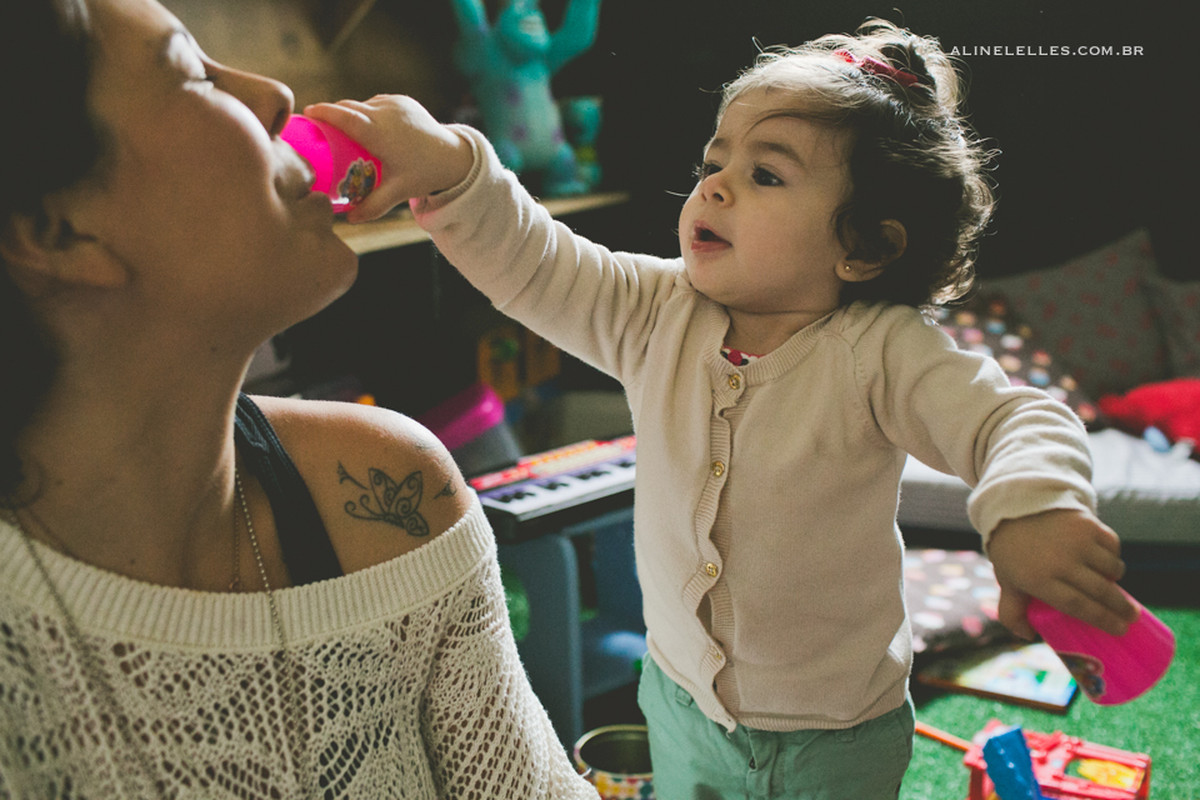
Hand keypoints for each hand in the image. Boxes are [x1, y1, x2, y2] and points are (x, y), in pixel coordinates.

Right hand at [302, 95, 474, 222]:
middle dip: (332, 112)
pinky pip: (378, 103)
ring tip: (343, 127)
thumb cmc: (423, 174)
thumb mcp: (397, 192)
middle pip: (349, 107)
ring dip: (352, 112)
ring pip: (363, 104)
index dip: (324, 112)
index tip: (308, 112)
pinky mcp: (403, 100)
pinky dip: (369, 110)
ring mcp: (395, 104)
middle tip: (318, 124)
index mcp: (380, 133)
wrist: (454, 156)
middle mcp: (386, 113)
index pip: (345, 117)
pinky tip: (367, 123)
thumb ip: (372, 206)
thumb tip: (349, 221)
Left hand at [987, 509, 1137, 639]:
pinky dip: (1113, 555)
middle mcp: (1060, 562)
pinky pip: (1112, 545)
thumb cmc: (1013, 551)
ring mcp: (1075, 542)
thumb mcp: (1007, 581)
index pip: (1078, 606)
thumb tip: (1028, 636)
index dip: (1102, 620)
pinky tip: (1107, 561)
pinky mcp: (1086, 524)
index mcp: (1038, 580)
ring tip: (1113, 587)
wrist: (1013, 506)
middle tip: (1132, 617)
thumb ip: (1011, 611)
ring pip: (1112, 569)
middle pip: (1101, 592)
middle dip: (1122, 608)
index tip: (1120, 630)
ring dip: (1116, 580)